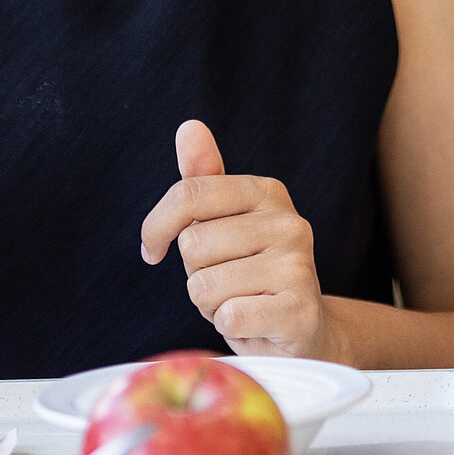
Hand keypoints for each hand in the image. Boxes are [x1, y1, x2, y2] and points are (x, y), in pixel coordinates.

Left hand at [140, 121, 337, 359]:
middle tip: (224, 279)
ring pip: (204, 285)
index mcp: (268, 192)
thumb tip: (189, 126)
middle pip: (193, 244)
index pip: (189, 194)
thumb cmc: (249, 272)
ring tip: (238, 299)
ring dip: (210, 303)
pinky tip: (251, 321)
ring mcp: (298, 266)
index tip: (153, 249)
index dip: (156, 226)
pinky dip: (228, 325)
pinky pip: (228, 316)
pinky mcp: (298, 310)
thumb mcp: (223, 223)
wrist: (300, 328)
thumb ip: (204, 177)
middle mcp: (289, 222)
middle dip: (194, 271)